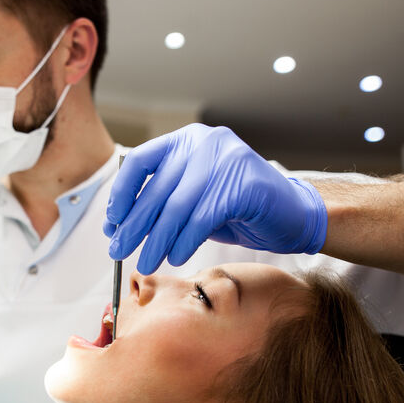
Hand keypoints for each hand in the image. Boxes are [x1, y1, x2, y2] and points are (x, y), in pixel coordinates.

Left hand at [104, 124, 327, 273]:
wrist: (292, 215)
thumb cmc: (235, 210)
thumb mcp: (190, 201)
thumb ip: (157, 204)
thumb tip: (113, 224)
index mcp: (186, 140)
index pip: (140, 160)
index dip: (122, 193)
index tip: (111, 221)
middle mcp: (204, 142)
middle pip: (157, 188)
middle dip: (134, 224)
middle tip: (117, 250)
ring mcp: (226, 159)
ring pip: (177, 207)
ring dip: (156, 240)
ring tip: (145, 261)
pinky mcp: (244, 184)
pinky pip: (202, 218)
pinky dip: (184, 241)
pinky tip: (175, 256)